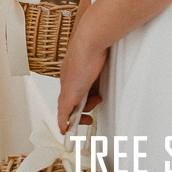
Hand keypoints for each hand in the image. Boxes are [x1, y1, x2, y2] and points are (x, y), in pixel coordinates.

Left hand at [57, 18, 105, 132]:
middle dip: (79, 111)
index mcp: (74, 70)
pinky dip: (63, 123)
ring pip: (68, 108)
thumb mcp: (98, 57)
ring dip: (80, 115)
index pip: (73, 88)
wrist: (88, 41)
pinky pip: (63, 113)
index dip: (79, 99)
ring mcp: (67, 87)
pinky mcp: (68, 95)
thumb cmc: (94, 45)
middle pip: (70, 100)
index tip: (86, 104)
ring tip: (93, 107)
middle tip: (88, 117)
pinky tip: (64, 130)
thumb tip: (108, 62)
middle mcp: (68, 79)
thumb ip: (99, 67)